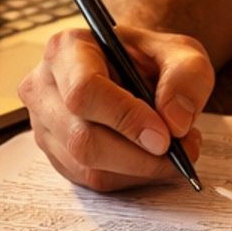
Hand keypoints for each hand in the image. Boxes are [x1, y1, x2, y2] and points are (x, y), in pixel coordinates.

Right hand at [18, 24, 213, 190]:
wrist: (134, 70)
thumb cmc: (149, 57)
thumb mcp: (180, 52)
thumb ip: (187, 76)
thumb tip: (176, 121)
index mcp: (66, 50)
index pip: (84, 91)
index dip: (125, 118)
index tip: (164, 136)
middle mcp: (44, 88)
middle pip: (82, 138)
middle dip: (138, 155)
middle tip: (179, 151)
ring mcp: (44, 125)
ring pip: (87, 166)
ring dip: (139, 169)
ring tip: (173, 152)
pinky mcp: (57, 155)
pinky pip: (93, 180)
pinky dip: (131, 176)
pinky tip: (151, 158)